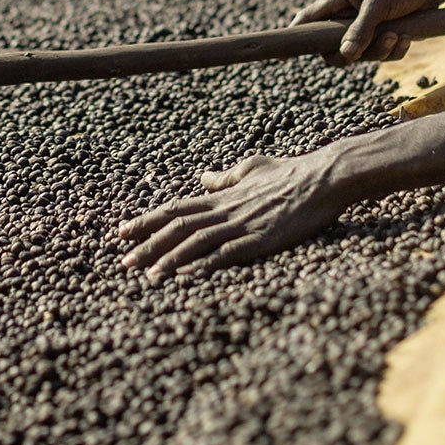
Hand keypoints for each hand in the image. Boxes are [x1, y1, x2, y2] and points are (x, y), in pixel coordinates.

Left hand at [115, 150, 347, 278]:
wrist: (322, 178)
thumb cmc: (289, 172)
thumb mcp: (251, 168)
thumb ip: (225, 177)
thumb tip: (204, 178)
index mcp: (221, 196)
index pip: (175, 209)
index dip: (147, 221)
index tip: (122, 232)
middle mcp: (225, 210)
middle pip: (178, 227)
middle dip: (149, 245)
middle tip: (124, 261)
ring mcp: (242, 226)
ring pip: (196, 242)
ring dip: (170, 259)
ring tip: (147, 275)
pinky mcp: (260, 240)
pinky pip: (227, 254)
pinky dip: (204, 265)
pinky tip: (187, 277)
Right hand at [292, 0, 444, 62]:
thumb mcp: (378, 6)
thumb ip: (359, 30)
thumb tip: (345, 56)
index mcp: (339, 1)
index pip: (307, 19)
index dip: (294, 36)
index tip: (281, 57)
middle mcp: (349, 16)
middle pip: (333, 47)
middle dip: (351, 53)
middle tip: (366, 50)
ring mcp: (366, 28)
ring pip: (360, 54)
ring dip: (379, 51)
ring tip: (396, 36)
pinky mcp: (383, 36)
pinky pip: (381, 55)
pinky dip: (394, 51)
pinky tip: (407, 38)